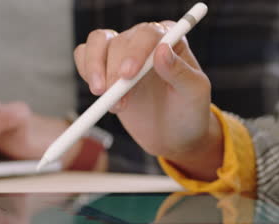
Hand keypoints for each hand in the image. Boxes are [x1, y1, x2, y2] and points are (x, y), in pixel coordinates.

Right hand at [74, 22, 222, 180]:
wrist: (173, 136)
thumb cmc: (188, 112)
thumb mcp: (193, 94)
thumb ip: (180, 72)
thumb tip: (162, 51)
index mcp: (170, 40)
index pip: (148, 34)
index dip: (135, 52)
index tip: (127, 75)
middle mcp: (144, 41)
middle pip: (119, 41)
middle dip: (113, 71)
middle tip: (115, 100)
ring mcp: (122, 53)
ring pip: (97, 43)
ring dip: (95, 69)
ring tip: (105, 99)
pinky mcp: (106, 68)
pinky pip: (84, 55)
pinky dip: (85, 70)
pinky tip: (97, 91)